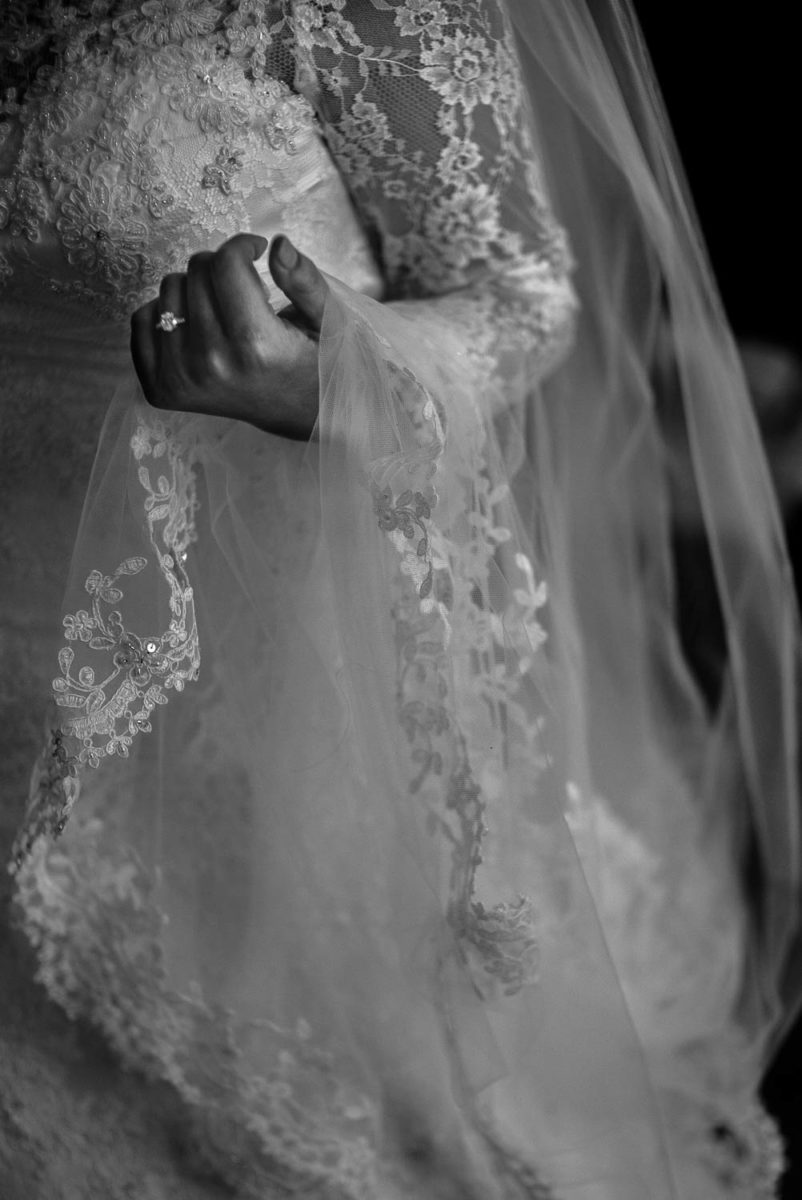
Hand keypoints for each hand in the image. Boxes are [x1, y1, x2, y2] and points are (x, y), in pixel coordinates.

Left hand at [130, 233, 328, 439]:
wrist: (296, 413)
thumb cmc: (311, 361)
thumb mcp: (325, 320)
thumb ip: (305, 280)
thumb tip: (277, 244)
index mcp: (256, 345)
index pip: (227, 263)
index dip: (243, 246)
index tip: (255, 252)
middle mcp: (213, 363)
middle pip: (197, 270)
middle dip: (221, 268)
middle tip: (242, 290)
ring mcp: (182, 378)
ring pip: (168, 289)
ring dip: (194, 289)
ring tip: (221, 312)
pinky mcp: (161, 388)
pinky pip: (141, 320)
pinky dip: (164, 314)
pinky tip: (195, 328)